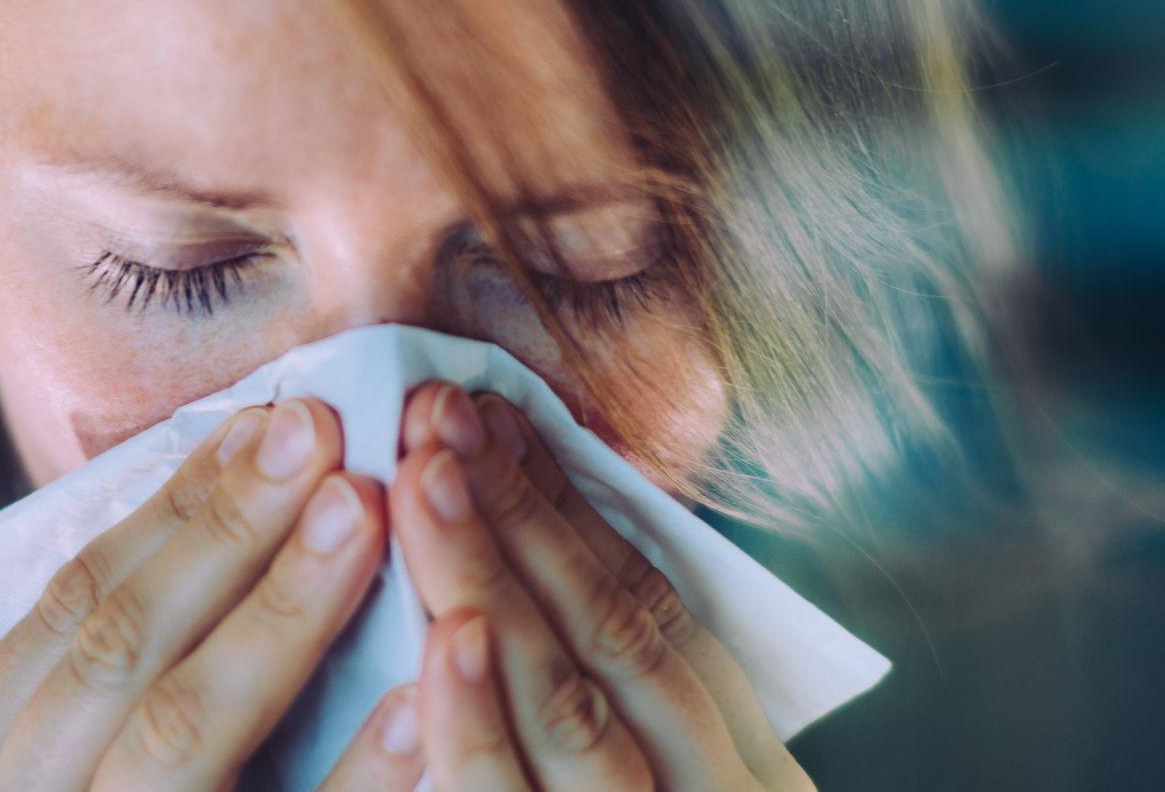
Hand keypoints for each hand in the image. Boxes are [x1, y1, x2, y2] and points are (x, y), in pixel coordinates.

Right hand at [0, 397, 426, 790]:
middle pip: (114, 654)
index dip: (171, 513)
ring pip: (174, 742)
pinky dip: (350, 778)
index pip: (71, 614)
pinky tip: (418, 705)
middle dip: (225, 535)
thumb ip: (108, 694)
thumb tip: (227, 522)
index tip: (268, 419)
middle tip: (327, 432)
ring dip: (277, 621)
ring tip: (372, 517)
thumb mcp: (54, 782)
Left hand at [392, 381, 814, 790]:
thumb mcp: (677, 764)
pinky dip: (476, 721)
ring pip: (567, 704)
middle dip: (521, 512)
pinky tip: (446, 636)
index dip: (565, 504)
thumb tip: (526, 540)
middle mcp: (710, 785)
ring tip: (424, 477)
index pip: (652, 609)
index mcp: (740, 759)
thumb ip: (616, 691)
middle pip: (613, 635)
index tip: (491, 412)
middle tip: (440, 411)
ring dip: (490, 579)